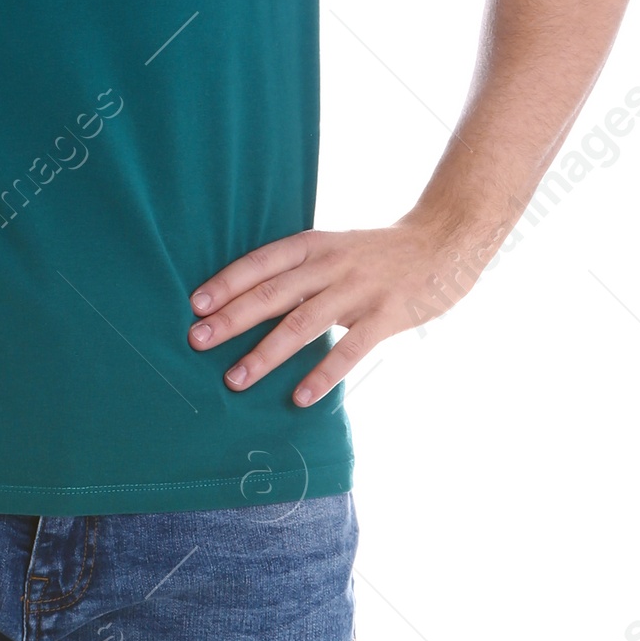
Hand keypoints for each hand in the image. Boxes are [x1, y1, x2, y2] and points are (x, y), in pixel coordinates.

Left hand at [188, 213, 487, 405]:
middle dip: (232, 318)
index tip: (195, 305)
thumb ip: (298, 271)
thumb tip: (246, 300)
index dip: (227, 282)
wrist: (444, 242)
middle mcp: (332, 265)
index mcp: (315, 246)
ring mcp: (359, 290)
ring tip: (235, 379)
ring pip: (304, 323)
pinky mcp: (386, 316)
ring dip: (266, 353)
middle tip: (196, 341)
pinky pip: (350, 350)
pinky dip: (323, 374)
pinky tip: (299, 398)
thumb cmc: (378, 254)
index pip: (262, 263)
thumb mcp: (335, 249)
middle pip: (274, 293)